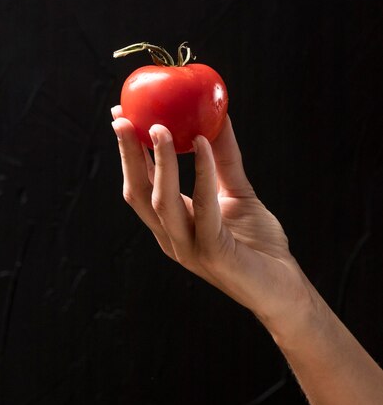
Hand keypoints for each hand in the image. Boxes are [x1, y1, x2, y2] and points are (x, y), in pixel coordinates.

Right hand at [111, 106, 311, 329]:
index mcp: (171, 223)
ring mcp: (189, 248)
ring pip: (161, 202)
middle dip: (127, 155)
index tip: (121, 116)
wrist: (284, 288)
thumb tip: (218, 115)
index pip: (140, 184)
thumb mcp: (236, 191)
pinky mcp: (214, 254)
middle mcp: (172, 237)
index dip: (128, 151)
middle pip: (138, 193)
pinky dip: (201, 174)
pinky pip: (204, 209)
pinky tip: (203, 145)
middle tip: (123, 119)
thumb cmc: (258, 243)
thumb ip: (223, 158)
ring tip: (159, 127)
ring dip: (159, 163)